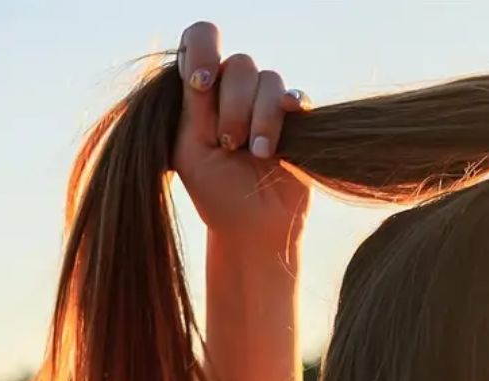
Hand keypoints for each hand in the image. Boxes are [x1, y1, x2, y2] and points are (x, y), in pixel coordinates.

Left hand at [174, 21, 310, 243]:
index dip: (203, 51)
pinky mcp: (296, 124)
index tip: (201, 86)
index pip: (201, 42)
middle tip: (230, 145)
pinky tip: (289, 124)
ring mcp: (266, 108)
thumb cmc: (218, 196)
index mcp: (204, 95)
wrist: (255, 231)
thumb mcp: (191, 151)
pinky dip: (292, 105)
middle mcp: (235, 94)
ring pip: (269, 81)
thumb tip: (205, 67)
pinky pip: (296, 97)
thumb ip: (194, 106)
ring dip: (262, 118)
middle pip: (239, 65)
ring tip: (259, 155)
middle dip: (234, 106)